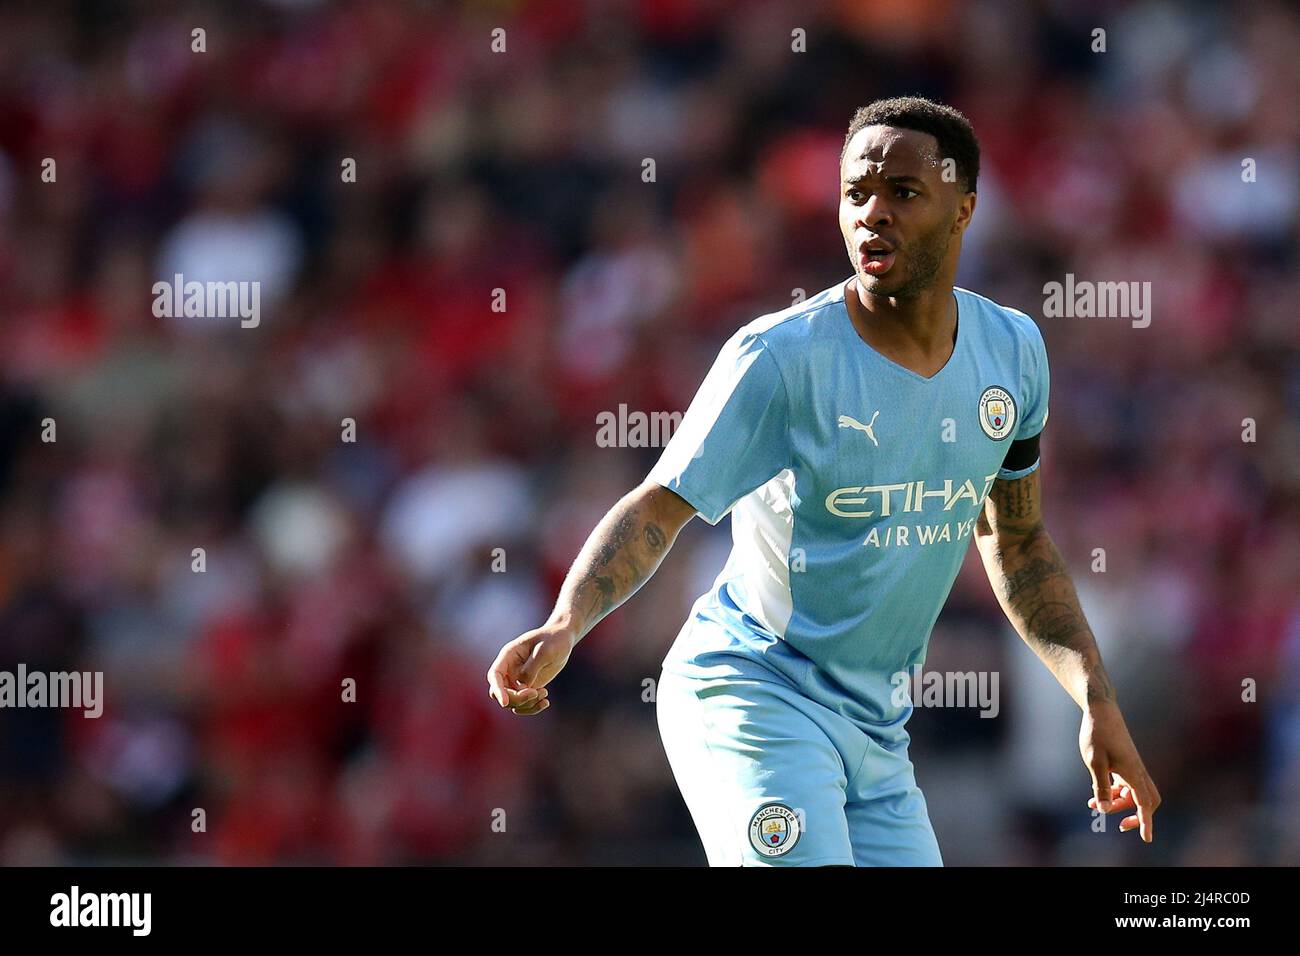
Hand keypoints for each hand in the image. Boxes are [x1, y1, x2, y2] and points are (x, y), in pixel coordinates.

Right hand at [486, 624, 576, 716]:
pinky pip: (524, 705)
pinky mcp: (528, 687)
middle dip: (517, 698)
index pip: (495, 675)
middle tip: (536, 693)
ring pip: (513, 702)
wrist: (562, 639)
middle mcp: (509, 669)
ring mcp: (517, 680)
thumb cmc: (553, 640)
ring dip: (527, 704)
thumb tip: (521, 688)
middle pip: (501, 692)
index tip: (505, 703)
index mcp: (508, 655)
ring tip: (544, 694)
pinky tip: (546, 702)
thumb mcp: (545, 651)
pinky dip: (533, 707)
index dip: (497, 690)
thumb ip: (531, 668)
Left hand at [1080, 700, 1160, 841]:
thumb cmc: (1097, 734)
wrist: (1101, 710)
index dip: (1146, 822)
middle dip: (1136, 815)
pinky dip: (1117, 793)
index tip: (1146, 838)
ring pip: (1135, 794)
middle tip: (1119, 824)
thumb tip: (1104, 809)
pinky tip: (1099, 794)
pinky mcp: (1126, 763)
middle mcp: (1137, 771)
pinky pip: (1127, 785)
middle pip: (1147, 801)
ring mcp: (1133, 767)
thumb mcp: (1094, 762)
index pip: (1145, 804)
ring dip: (1121, 803)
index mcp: (1133, 773)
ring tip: (1094, 805)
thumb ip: (1101, 787)